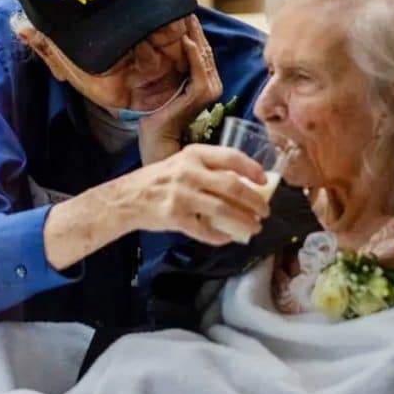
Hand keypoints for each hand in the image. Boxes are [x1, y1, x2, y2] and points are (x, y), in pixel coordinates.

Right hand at [44, 144, 268, 269]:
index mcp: (194, 154)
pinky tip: (228, 238)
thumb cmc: (160, 179)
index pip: (231, 157)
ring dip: (244, 221)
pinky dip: (221, 236)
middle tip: (264, 211)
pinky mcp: (175, 217)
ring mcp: (182, 195)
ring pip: (224, 210)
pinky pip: (205, 230)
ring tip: (254, 227)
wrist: (128, 198)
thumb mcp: (183, 163)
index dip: (253, 169)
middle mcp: (189, 172)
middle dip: (254, 201)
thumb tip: (246, 183)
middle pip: (233, 186)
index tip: (265, 181)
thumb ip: (209, 169)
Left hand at [138, 15, 222, 163]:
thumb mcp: (166, 86)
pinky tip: (186, 40)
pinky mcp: (200, 95)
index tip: (185, 13)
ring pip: (203, 56)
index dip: (195, 32)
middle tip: (187, 8)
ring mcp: (208, 91)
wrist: (157, 139)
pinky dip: (193, 54)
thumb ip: (174, 69)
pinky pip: (199, 68)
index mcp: (205, 83)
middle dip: (196, 29)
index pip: (202, 52)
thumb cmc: (158, 116)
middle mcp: (211, 86)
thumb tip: (168, 45)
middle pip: (204, 50)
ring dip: (196, 36)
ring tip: (187, 17)